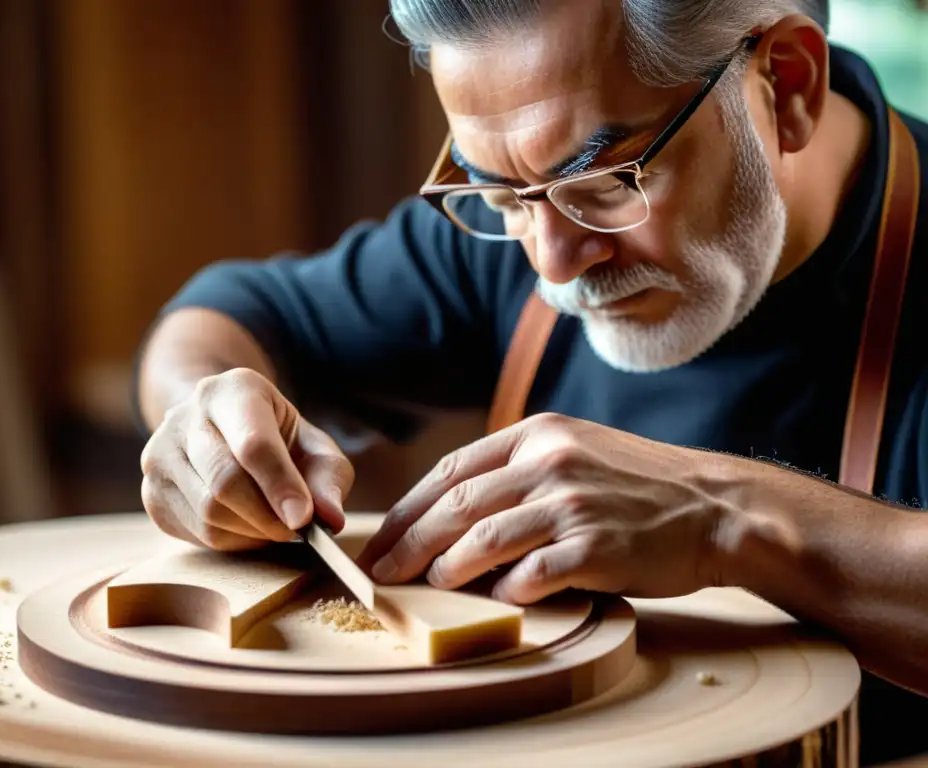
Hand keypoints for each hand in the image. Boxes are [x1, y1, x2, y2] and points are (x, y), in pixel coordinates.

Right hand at [140, 368, 353, 550]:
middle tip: (296, 530)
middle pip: (226, 481)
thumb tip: (330, 517)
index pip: (253, 443)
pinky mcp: (151, 491)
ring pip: (208, 513)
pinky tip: (247, 526)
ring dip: (252, 532)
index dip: (280, 484)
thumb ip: (329, 477)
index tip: (304, 519)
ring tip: (275, 526)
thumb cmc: (277, 438)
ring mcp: (159, 454)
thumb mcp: (313, 444)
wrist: (218, 426)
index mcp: (233, 390)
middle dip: (268, 516)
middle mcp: (186, 415)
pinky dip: (231, 540)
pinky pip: (195, 532)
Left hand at [357, 413, 733, 603]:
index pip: (452, 470)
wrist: (715, 506)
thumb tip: (455, 512)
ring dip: (445, 568)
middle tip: (380, 572)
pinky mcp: (594, 546)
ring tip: (427, 585)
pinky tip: (498, 599)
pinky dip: (504, 590)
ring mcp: (571, 503)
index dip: (409, 508)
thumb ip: (521, 469)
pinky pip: (529, 574)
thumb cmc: (640, 485)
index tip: (383, 537)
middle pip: (455, 505)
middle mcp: (548, 461)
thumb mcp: (576, 450)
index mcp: (538, 434)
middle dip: (408, 543)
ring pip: (481, 539)